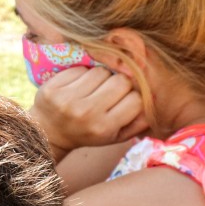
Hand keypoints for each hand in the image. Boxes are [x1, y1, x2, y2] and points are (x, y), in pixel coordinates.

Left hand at [30, 66, 148, 157]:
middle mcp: (86, 113)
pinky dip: (83, 74)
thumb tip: (155, 103)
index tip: (125, 100)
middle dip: (119, 83)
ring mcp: (67, 100)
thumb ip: (138, 123)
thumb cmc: (88, 133)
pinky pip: (81, 69)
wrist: (49, 133)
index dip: (133, 96)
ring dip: (102, 77)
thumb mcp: (115, 136)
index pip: (136, 99)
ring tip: (94, 88)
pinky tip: (79, 85)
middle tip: (110, 91)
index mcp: (104, 127)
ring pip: (101, 71)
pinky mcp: (53, 88)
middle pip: (120, 81)